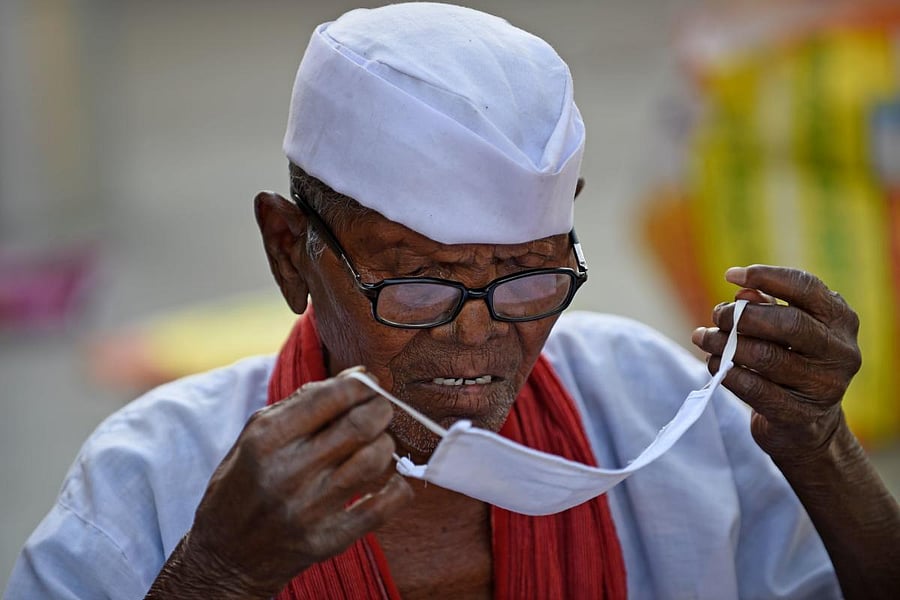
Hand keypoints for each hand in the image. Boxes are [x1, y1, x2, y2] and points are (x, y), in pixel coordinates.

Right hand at [178, 368, 412, 596]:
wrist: (226, 557)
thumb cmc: (244, 483)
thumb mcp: (255, 435)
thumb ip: (302, 403)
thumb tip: (357, 376)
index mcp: (267, 439)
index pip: (332, 397)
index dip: (362, 384)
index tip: (369, 384)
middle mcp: (288, 473)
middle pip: (361, 425)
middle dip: (381, 409)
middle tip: (381, 411)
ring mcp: (309, 510)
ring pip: (375, 460)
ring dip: (386, 445)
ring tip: (377, 444)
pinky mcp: (328, 540)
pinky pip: (383, 507)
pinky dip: (398, 488)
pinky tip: (391, 480)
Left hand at [691, 265, 861, 461]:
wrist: (805, 425)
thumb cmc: (790, 362)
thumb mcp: (783, 331)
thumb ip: (765, 307)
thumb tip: (741, 294)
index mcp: (840, 320)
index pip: (806, 288)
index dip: (766, 277)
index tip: (731, 275)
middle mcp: (841, 352)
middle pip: (788, 323)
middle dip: (742, 316)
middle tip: (717, 317)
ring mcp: (825, 386)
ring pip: (766, 356)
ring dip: (725, 345)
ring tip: (703, 338)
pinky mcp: (800, 415)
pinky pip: (755, 388)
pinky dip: (727, 372)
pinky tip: (714, 363)